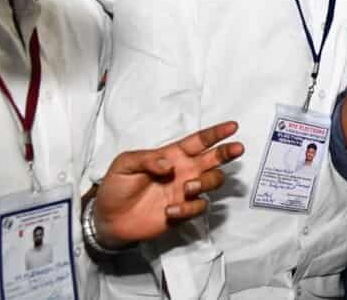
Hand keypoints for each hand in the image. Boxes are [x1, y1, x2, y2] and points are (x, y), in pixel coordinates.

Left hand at [92, 121, 242, 248]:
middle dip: (227, 152)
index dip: (216, 133)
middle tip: (237, 149)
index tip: (232, 126)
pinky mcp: (183, 212)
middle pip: (214, 159)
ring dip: (206, 182)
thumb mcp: (124, 164)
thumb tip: (169, 164)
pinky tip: (170, 211)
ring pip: (213, 182)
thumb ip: (147, 159)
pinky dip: (187, 209)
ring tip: (188, 188)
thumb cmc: (116, 186)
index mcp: (173, 155)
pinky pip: (198, 207)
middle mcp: (185, 171)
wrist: (108, 219)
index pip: (199, 141)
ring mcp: (185, 192)